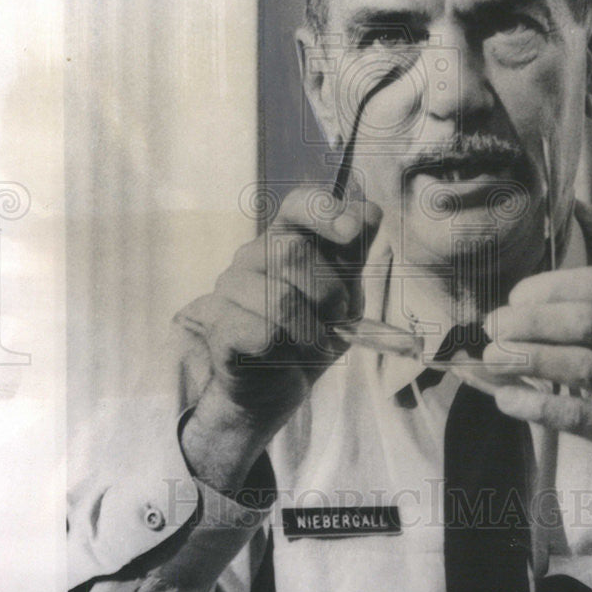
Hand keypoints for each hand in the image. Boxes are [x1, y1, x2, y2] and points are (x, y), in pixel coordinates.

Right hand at [178, 189, 380, 491]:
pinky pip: (264, 332)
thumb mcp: (344, 289)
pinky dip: (289, 350)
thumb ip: (354, 252)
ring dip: (312, 329)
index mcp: (285, 237)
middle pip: (293, 253)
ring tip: (314, 343)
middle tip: (336, 319)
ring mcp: (229, 289)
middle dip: (329, 293)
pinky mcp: (220, 328)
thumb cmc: (311, 329)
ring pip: (280, 298)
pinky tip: (287, 357)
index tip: (352, 231)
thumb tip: (370, 212)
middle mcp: (251, 255)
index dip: (325, 211)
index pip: (299, 205)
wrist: (276, 387)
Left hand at [467, 267, 591, 531]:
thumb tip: (506, 320)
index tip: (514, 300)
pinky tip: (507, 400)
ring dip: (526, 357)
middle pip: (583, 319)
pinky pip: (580, 415)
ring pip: (580, 363)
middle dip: (528, 320)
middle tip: (492, 329)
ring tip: (489, 360)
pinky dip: (538, 405)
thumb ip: (584, 328)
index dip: (546, 287)